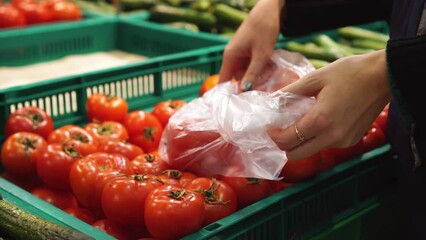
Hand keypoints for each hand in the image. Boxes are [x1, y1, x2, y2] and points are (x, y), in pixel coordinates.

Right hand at [219, 0, 284, 90]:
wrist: (271, 10)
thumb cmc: (264, 29)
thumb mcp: (261, 54)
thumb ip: (253, 74)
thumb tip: (244, 91)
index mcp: (230, 57)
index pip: (223, 81)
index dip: (226, 95)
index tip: (234, 108)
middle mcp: (233, 57)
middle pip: (238, 79)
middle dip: (250, 87)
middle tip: (263, 96)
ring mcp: (242, 55)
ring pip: (248, 73)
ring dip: (258, 78)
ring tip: (271, 83)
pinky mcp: (250, 53)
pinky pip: (253, 67)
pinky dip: (262, 70)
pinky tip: (273, 72)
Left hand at [268, 50, 391, 159]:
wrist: (384, 76)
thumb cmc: (350, 72)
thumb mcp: (315, 77)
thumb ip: (290, 92)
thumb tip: (271, 100)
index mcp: (320, 121)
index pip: (286, 141)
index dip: (273, 135)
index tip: (270, 125)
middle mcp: (332, 137)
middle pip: (295, 155)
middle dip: (284, 143)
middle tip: (281, 127)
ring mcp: (343, 142)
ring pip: (310, 151)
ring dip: (300, 142)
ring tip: (300, 121)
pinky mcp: (351, 141)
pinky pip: (325, 145)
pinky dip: (316, 138)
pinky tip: (319, 121)